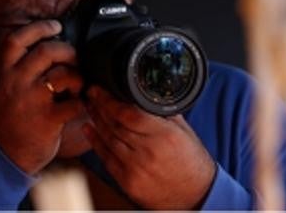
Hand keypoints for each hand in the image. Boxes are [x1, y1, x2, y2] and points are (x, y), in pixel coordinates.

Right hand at [0, 20, 84, 174]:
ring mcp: (32, 101)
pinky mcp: (48, 119)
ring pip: (64, 74)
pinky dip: (83, 102)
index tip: (56, 26)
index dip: (38, 28)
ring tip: (77, 86)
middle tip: (75, 58)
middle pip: (48, 51)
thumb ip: (15, 70)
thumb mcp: (0, 90)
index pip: (16, 40)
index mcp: (4, 74)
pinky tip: (81, 104)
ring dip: (77, 77)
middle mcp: (16, 83)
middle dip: (68, 51)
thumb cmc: (5, 123)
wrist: (0, 158)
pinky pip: (75, 102)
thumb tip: (40, 48)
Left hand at [84, 86, 216, 209]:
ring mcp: (136, 169)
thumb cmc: (192, 163)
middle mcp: (148, 152)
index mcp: (164, 136)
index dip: (110, 101)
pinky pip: (106, 159)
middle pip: (115, 125)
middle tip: (93, 95)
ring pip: (108, 140)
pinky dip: (96, 143)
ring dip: (96, 122)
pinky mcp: (128, 182)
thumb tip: (146, 96)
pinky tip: (90, 130)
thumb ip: (164, 113)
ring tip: (91, 109)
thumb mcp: (184, 131)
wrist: (195, 195)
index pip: (129, 114)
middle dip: (100, 108)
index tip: (101, 91)